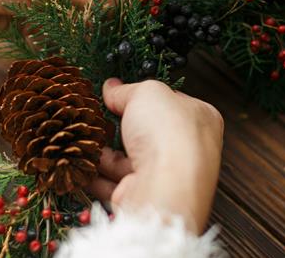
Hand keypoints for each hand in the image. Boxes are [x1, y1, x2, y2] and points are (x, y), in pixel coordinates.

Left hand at [0, 0, 122, 37]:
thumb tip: (116, 8)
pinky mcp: (32, 10)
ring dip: (84, 22)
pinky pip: (58, 22)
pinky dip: (65, 32)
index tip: (129, 8)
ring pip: (76, 7)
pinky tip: (74, 43)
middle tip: (114, 27)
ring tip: (95, 38)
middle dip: (102, 6)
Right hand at [88, 79, 223, 233]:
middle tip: (99, 116)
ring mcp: (166, 176)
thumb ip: (128, 90)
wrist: (166, 187)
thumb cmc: (169, 134)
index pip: (172, 103)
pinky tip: (84, 163)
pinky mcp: (145, 196)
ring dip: (105, 151)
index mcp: (200, 119)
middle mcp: (187, 150)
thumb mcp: (147, 93)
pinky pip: (116, 183)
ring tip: (85, 138)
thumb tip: (113, 88)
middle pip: (147, 133)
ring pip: (129, 160)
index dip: (146, 96)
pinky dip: (98, 174)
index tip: (121, 93)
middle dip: (121, 126)